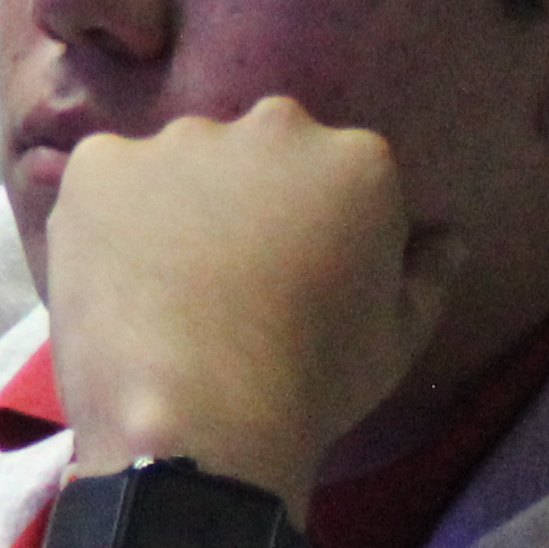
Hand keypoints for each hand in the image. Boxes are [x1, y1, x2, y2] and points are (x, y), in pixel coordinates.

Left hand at [40, 100, 452, 507]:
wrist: (196, 420)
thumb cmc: (313, 385)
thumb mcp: (398, 340)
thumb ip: (426, 274)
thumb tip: (447, 237)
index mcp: (357, 159)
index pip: (339, 173)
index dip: (318, 227)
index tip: (299, 280)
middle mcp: (271, 127)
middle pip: (260, 153)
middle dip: (247, 200)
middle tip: (228, 281)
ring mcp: (180, 141)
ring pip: (180, 165)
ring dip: (177, 206)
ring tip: (165, 289)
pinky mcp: (101, 164)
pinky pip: (106, 180)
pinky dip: (109, 218)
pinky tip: (117, 279)